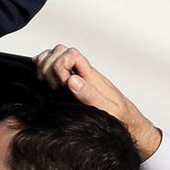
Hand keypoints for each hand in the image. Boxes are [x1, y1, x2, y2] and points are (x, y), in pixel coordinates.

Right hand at [35, 44, 162, 160]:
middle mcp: (83, 71)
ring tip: (48, 83)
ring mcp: (76, 74)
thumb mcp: (105, 108)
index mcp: (91, 75)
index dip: (61, 65)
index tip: (61, 84)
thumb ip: (88, 94)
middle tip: (53, 85)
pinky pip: (55, 64)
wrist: (125, 119)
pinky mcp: (72, 80)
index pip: (72, 54)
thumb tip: (72, 80)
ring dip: (46, 65)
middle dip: (50, 66)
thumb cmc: (116, 115)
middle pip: (61, 50)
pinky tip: (44, 79)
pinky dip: (44, 67)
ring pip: (56, 54)